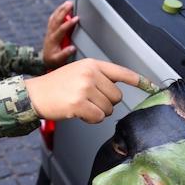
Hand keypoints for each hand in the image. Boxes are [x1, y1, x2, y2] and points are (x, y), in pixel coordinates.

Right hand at [25, 58, 139, 122]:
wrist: (33, 94)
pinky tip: (78, 113)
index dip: (138, 81)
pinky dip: (90, 119)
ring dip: (96, 112)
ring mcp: (84, 89)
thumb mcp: (76, 72)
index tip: (151, 86)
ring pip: (108, 109)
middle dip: (105, 103)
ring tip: (79, 105)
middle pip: (116, 97)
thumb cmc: (54, 86)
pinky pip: (97, 118)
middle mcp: (89, 74)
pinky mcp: (78, 104)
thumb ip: (97, 77)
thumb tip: (116, 92)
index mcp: (91, 65)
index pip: (121, 72)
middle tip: (87, 100)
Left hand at [43, 1, 77, 68]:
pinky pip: (52, 19)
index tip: (76, 18)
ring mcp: (49, 31)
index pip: (61, 29)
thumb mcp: (58, 60)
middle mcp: (50, 34)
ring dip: (60, 9)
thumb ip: (65, 54)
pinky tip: (61, 7)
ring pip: (54, 18)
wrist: (45, 60)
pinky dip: (57, 12)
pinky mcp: (50, 30)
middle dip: (63, 11)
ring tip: (67, 3)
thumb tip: (72, 48)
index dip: (69, 23)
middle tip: (71, 4)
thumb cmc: (53, 60)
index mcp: (53, 40)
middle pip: (57, 20)